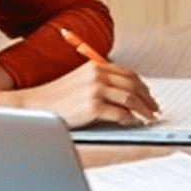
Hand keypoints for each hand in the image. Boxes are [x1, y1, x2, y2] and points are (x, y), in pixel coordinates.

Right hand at [0, 60, 160, 128]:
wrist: (35, 106)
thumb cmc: (57, 97)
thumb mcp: (80, 81)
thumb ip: (101, 81)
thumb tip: (126, 93)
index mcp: (95, 67)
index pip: (128, 74)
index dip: (142, 86)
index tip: (149, 96)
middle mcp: (97, 75)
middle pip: (133, 85)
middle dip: (147, 99)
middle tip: (154, 109)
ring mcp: (95, 90)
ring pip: (130, 99)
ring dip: (143, 110)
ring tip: (148, 118)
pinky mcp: (92, 107)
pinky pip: (120, 114)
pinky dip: (130, 120)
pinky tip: (133, 123)